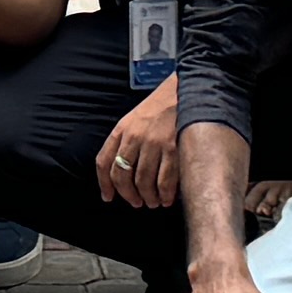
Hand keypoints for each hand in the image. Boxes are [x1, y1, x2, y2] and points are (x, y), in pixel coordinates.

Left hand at [95, 79, 181, 213]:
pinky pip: (165, 181)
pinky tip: (167, 198)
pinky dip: (165, 194)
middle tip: (136, 202)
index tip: (108, 197)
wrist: (187, 90)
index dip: (104, 184)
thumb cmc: (162, 107)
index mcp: (122, 129)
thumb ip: (126, 141)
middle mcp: (135, 136)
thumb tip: (122, 172)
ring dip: (148, 197)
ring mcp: (154, 143)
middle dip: (128, 195)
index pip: (104, 162)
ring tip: (153, 202)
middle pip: (122, 176)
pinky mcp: (173, 148)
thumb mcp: (136, 119)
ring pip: (143, 182)